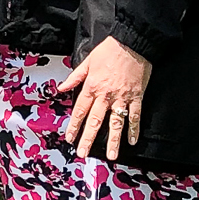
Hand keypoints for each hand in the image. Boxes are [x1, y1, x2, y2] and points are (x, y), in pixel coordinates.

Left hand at [62, 35, 152, 160]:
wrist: (132, 43)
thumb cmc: (109, 50)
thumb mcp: (87, 61)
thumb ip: (75, 77)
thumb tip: (62, 88)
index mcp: (92, 86)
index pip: (80, 110)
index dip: (74, 125)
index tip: (69, 138)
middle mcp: (106, 95)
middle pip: (95, 121)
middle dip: (88, 138)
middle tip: (83, 153)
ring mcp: (122, 98)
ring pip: (116, 123)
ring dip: (113, 141)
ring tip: (111, 156)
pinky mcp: (136, 97)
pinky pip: (135, 116)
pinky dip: (134, 129)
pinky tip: (132, 141)